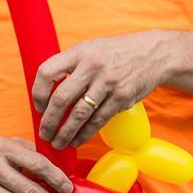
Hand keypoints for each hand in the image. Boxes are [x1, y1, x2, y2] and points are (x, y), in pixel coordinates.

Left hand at [31, 31, 172, 150]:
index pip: (47, 72)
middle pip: (61, 98)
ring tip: (59, 143)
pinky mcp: (122, 97)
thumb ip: (70, 66)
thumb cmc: (117, 53)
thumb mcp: (91, 49)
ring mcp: (108, 82)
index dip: (37, 93)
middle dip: (49, 121)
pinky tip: (77, 140)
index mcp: (79, 52)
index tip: (38, 107)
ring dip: (65, 133)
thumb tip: (47, 93)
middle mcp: (92, 66)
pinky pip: (98, 120)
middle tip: (44, 134)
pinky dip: (85, 134)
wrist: (154, 54)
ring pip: (79, 114)